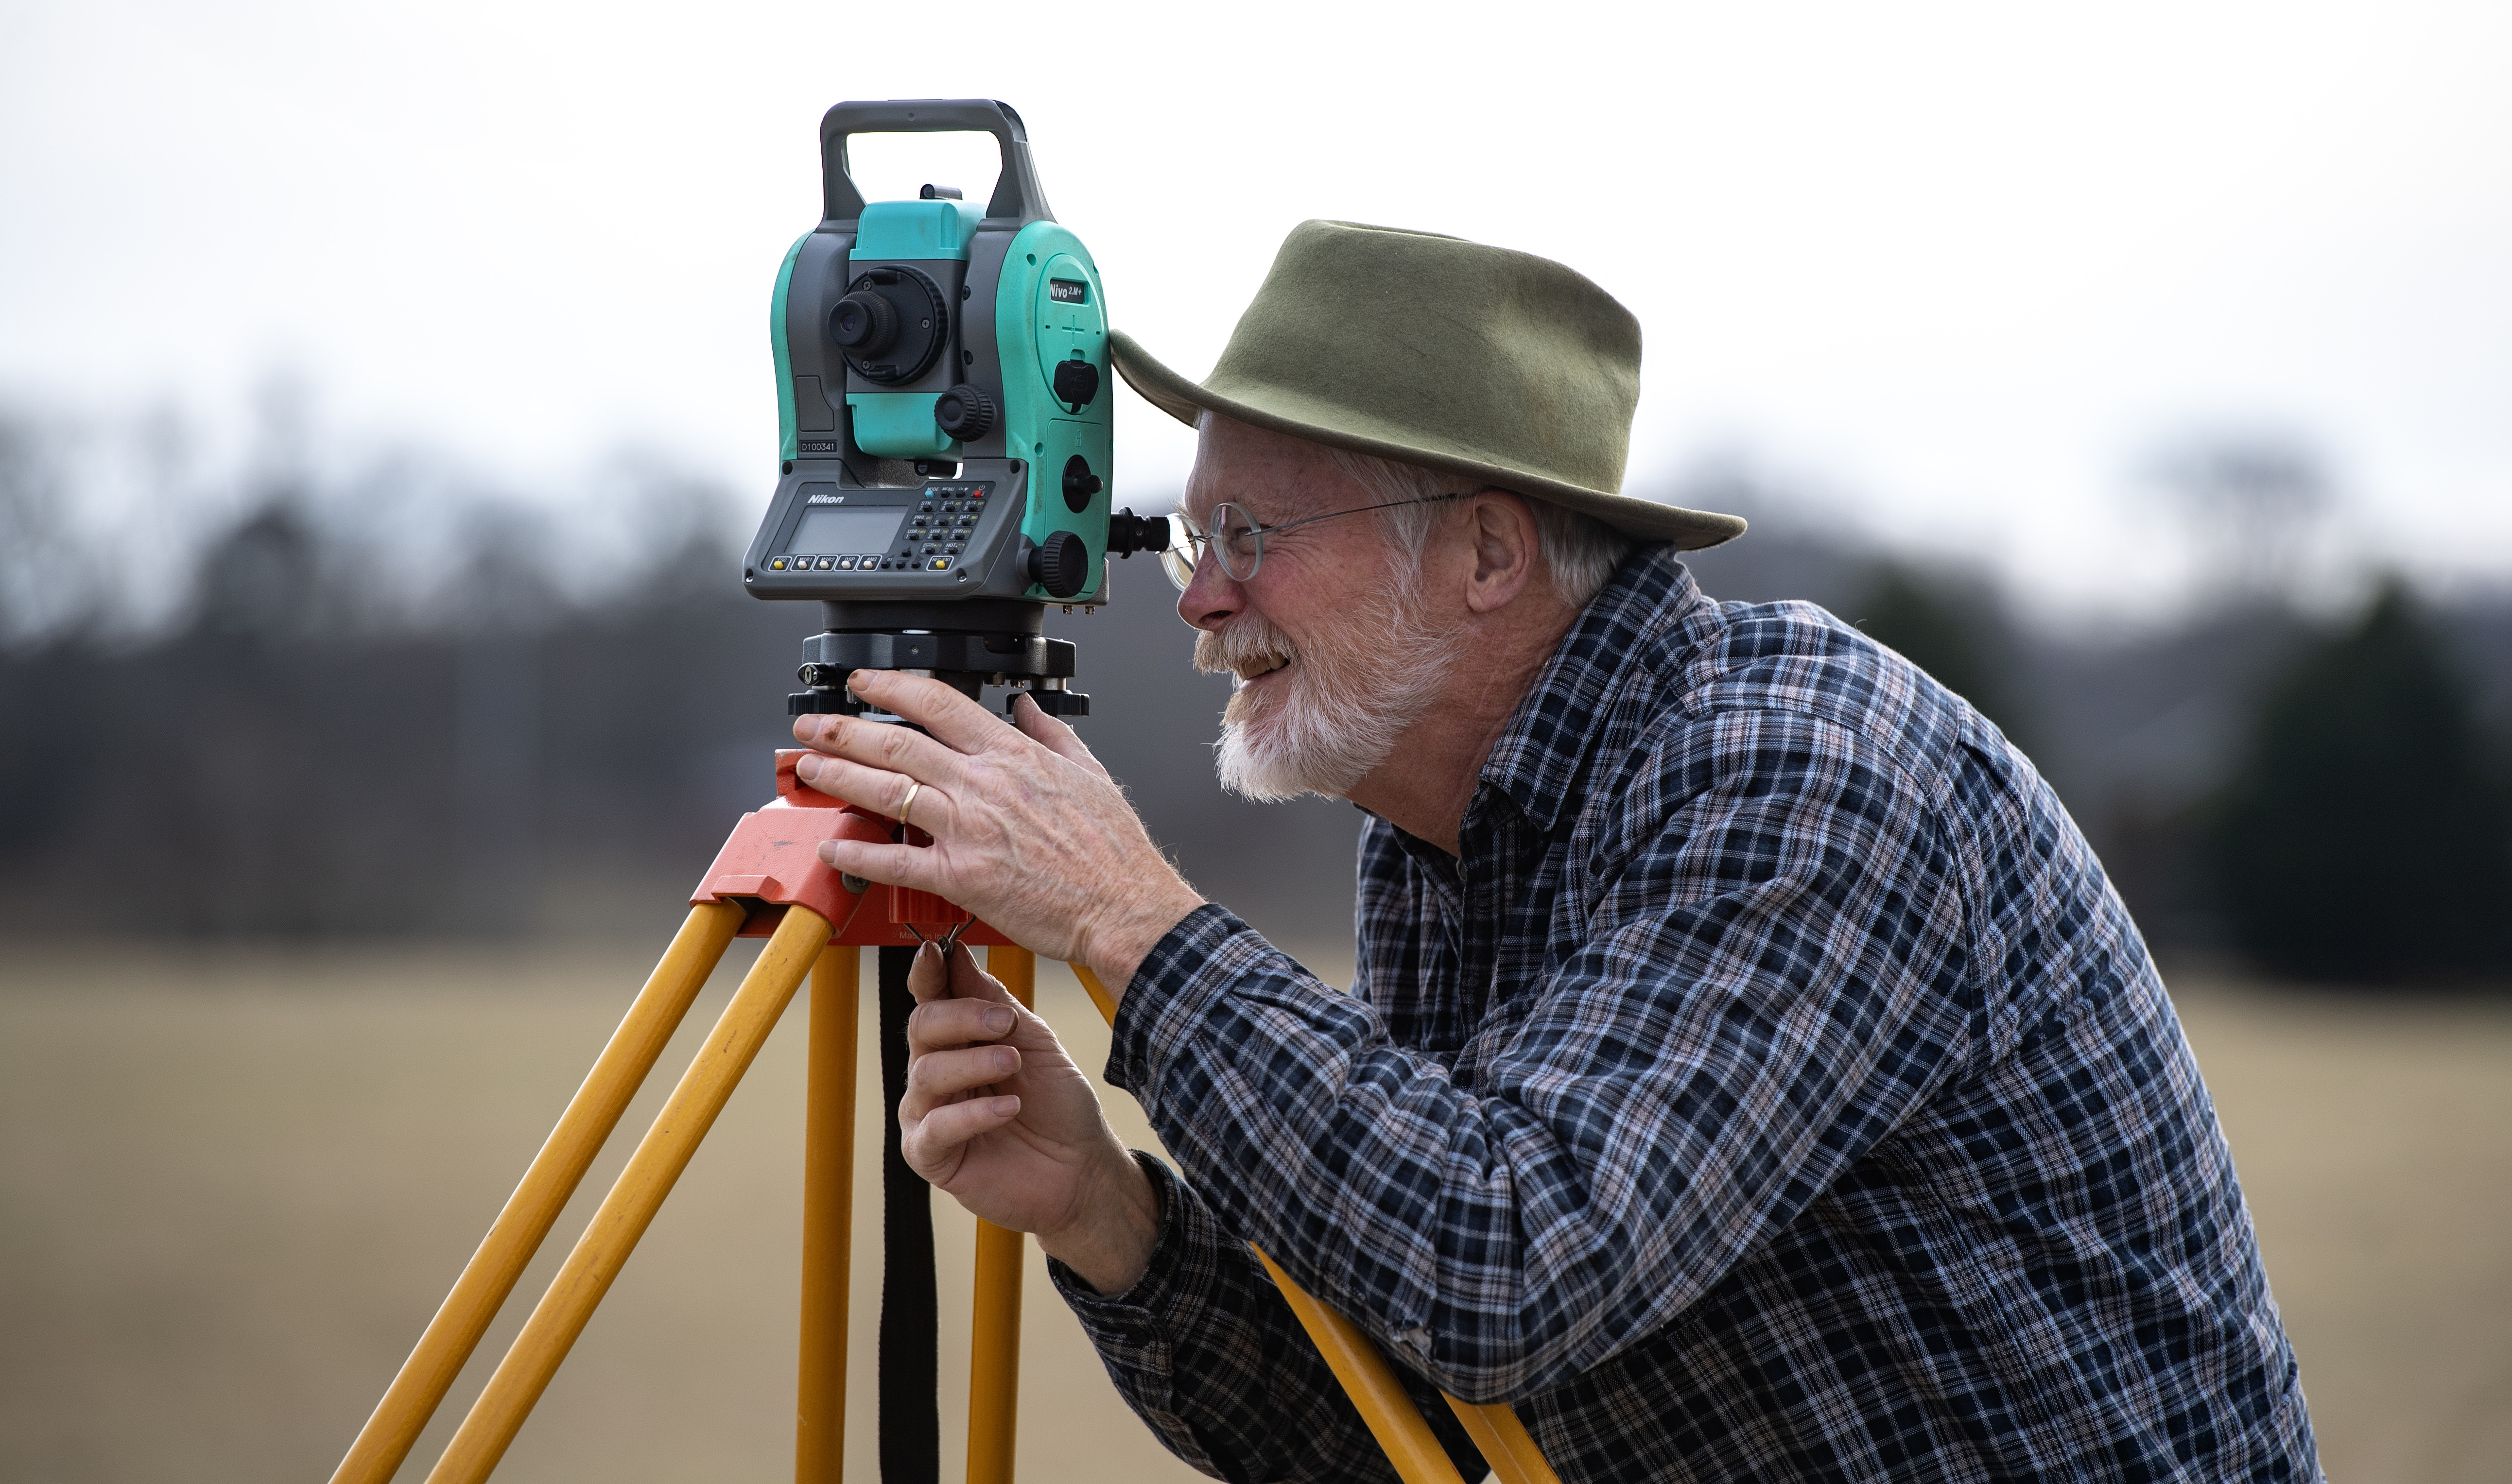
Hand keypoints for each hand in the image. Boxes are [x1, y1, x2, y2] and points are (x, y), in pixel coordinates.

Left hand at [793, 671, 1205, 990]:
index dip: (892, 687)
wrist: (1126, 905)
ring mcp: (970, 831)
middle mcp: (984, 786)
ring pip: (888, 790)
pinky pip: (896, 860)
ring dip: (839, 777)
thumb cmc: (1112, 851)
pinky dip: (858, 851)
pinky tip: (833, 844)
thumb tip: (1028, 706)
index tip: (864, 682)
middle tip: (813, 726)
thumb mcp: (1091, 772)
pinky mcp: (963, 878)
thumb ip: (1052, 733)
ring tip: (809, 769)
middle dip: (844, 730)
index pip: (939, 704)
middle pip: (898, 742)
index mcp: (1013, 756)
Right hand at [899, 942, 1159, 1292]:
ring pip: (926, 1074)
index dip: (927, 972)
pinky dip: (973, 1115)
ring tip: (1014, 1063)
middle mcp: (934, 1073)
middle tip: (1006, 1023)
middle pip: (921, 1028)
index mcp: (956, 1041)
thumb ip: (993, 1002)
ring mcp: (928, 1114)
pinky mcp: (931, 1156)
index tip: (934, 950)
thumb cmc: (1058, 1104)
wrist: (1082, 1168)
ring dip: (974, 1063)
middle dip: (962, 1018)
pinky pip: (935, 1128)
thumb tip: (954, 953)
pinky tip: (1009, 1107)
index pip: (930, 997)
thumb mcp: (1035, 1041)